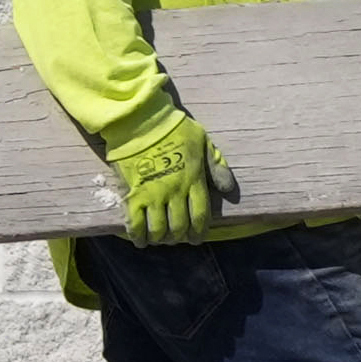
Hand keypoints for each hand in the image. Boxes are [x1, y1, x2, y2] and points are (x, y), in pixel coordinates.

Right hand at [115, 114, 224, 247]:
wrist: (141, 120)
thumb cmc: (175, 128)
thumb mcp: (203, 141)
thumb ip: (217, 165)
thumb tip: (228, 189)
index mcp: (193, 181)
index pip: (200, 215)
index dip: (199, 232)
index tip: (197, 238)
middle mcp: (175, 193)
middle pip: (180, 227)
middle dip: (181, 237)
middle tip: (178, 239)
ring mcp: (153, 195)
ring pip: (159, 229)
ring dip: (161, 239)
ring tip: (161, 238)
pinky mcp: (133, 195)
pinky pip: (135, 224)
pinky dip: (138, 236)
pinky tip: (140, 241)